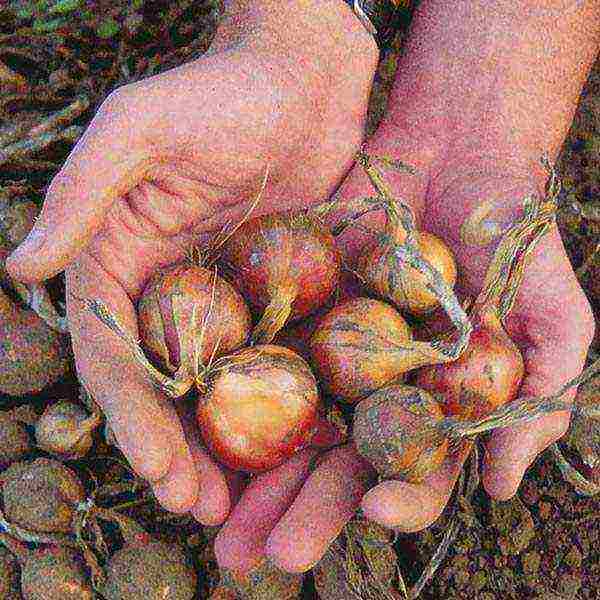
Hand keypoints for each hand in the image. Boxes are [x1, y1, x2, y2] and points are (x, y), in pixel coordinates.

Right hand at [6, 0, 377, 519]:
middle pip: (167, 386)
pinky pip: (279, 356)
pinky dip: (283, 404)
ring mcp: (230, 296)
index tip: (158, 468)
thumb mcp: (139, 131)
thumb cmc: (219, 92)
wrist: (301, 78)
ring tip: (240, 500)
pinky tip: (300, 445)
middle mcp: (172, 290)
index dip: (130, 415)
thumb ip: (83, 197)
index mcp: (124, 262)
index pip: (115, 354)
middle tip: (202, 508)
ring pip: (222, 386)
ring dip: (228, 445)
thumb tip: (20, 268)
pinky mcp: (282, 291)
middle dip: (178, 449)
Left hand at [215, 0, 597, 574]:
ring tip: (215, 519)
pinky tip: (196, 426)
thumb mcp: (552, 314)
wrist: (461, 151)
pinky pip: (259, 355)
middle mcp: (376, 391)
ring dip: (253, 474)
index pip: (413, 472)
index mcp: (434, 407)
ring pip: (286, 426)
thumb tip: (502, 488)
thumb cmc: (514, 235)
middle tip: (260, 555)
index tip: (371, 509)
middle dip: (302, 510)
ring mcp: (331, 352)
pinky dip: (230, 391)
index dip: (397, 497)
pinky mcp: (295, 309)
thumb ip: (538, 399)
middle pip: (336, 465)